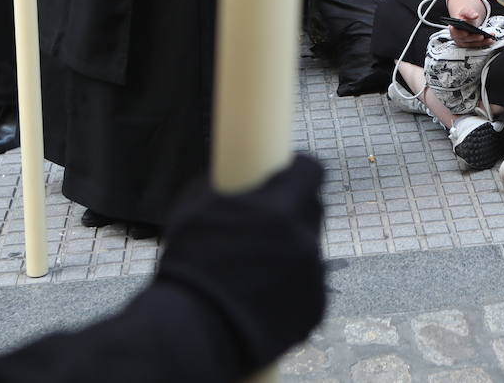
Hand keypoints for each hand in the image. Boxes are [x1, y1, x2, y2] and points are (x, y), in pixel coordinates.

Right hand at [156, 155, 325, 371]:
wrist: (192, 332)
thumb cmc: (187, 266)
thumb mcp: (195, 210)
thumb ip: (222, 187)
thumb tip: (230, 175)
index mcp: (280, 209)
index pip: (311, 170)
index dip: (298, 170)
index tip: (287, 174)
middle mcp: (305, 239)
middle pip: (311, 210)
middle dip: (292, 211)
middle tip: (266, 223)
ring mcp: (314, 275)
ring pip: (309, 249)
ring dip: (290, 251)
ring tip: (255, 269)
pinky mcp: (316, 307)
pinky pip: (308, 285)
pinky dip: (291, 286)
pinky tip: (262, 295)